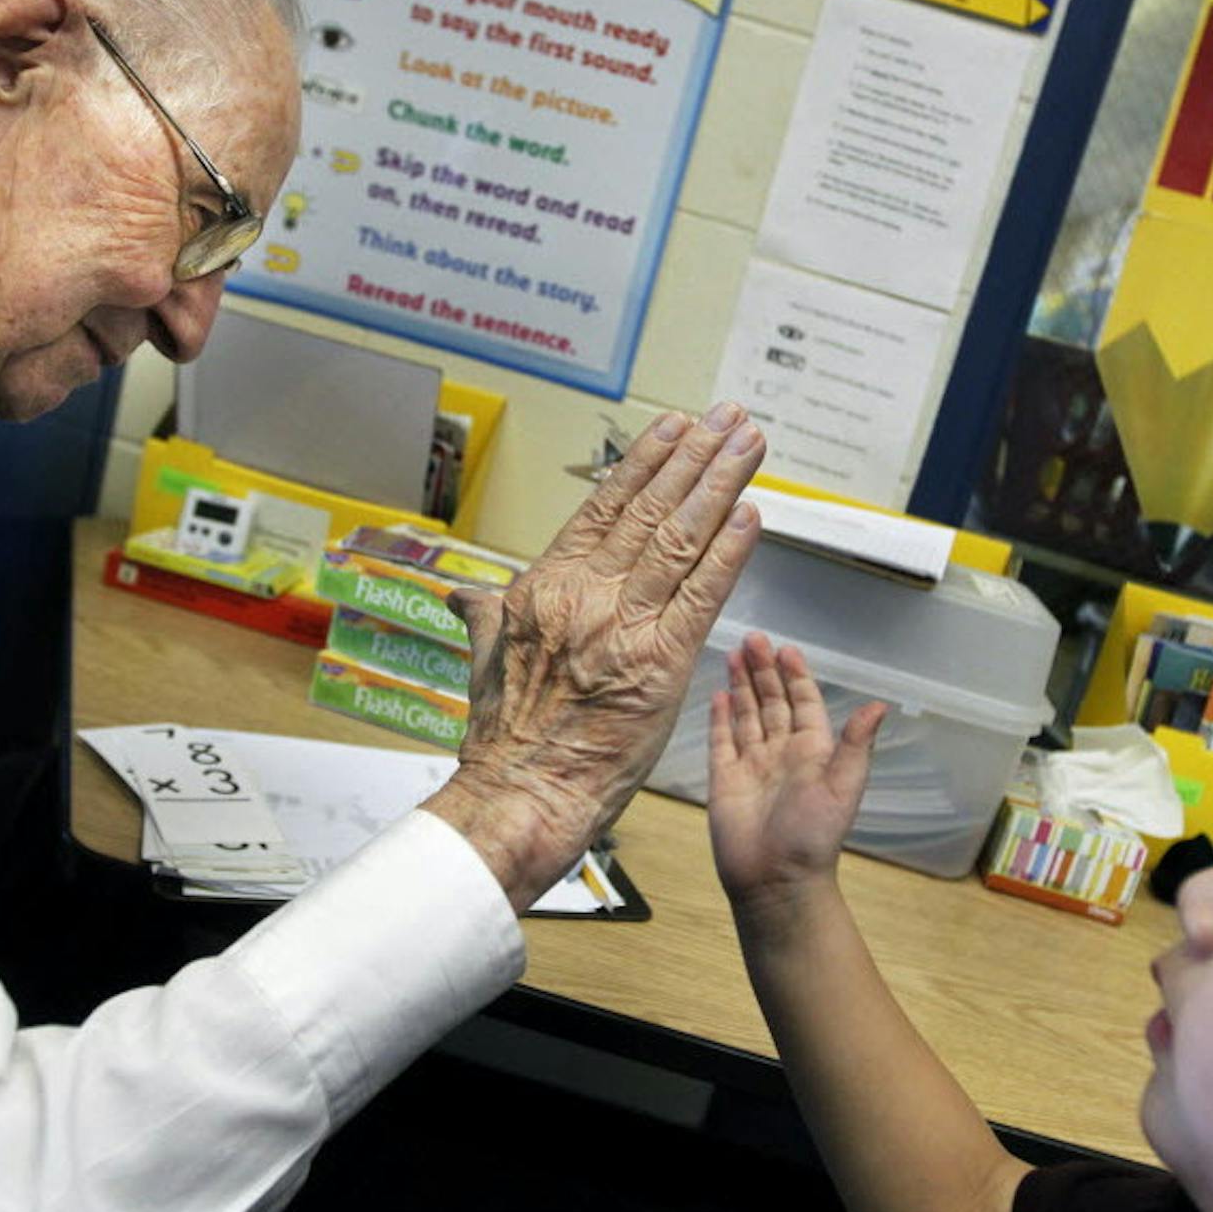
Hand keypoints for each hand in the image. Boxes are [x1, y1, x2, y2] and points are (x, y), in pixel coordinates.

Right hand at [423, 403, 765, 909]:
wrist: (521, 794)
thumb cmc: (504, 738)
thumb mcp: (485, 660)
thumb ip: (485, 615)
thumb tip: (462, 593)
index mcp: (542, 587)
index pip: (601, 508)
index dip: (645, 462)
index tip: (675, 426)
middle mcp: (583, 594)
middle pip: (649, 510)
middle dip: (696, 457)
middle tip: (729, 417)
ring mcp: (622, 625)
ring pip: (680, 539)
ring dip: (721, 485)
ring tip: (749, 444)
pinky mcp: (660, 663)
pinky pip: (703, 594)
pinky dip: (729, 552)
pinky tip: (750, 515)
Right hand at [707, 632, 885, 913]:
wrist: (775, 879)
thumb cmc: (813, 835)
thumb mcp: (843, 786)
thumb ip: (857, 744)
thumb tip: (878, 705)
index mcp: (813, 751)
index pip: (804, 703)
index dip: (796, 676)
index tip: (786, 650)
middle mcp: (782, 753)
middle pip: (772, 702)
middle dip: (763, 671)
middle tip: (754, 638)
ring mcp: (752, 764)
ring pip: (746, 715)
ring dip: (742, 686)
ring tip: (735, 654)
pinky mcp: (725, 779)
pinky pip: (722, 741)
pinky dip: (720, 718)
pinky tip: (718, 694)